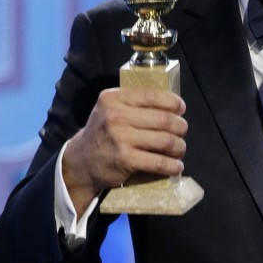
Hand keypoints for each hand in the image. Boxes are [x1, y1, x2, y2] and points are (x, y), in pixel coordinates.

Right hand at [61, 87, 187, 213]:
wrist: (81, 162)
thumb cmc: (103, 133)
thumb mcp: (110, 109)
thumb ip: (133, 103)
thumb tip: (172, 104)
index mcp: (113, 99)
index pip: (151, 95)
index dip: (172, 101)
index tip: (181, 108)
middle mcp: (115, 116)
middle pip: (163, 119)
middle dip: (180, 126)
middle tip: (182, 131)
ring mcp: (120, 138)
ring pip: (165, 140)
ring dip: (179, 146)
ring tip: (180, 148)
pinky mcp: (125, 159)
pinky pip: (158, 162)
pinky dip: (172, 165)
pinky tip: (176, 166)